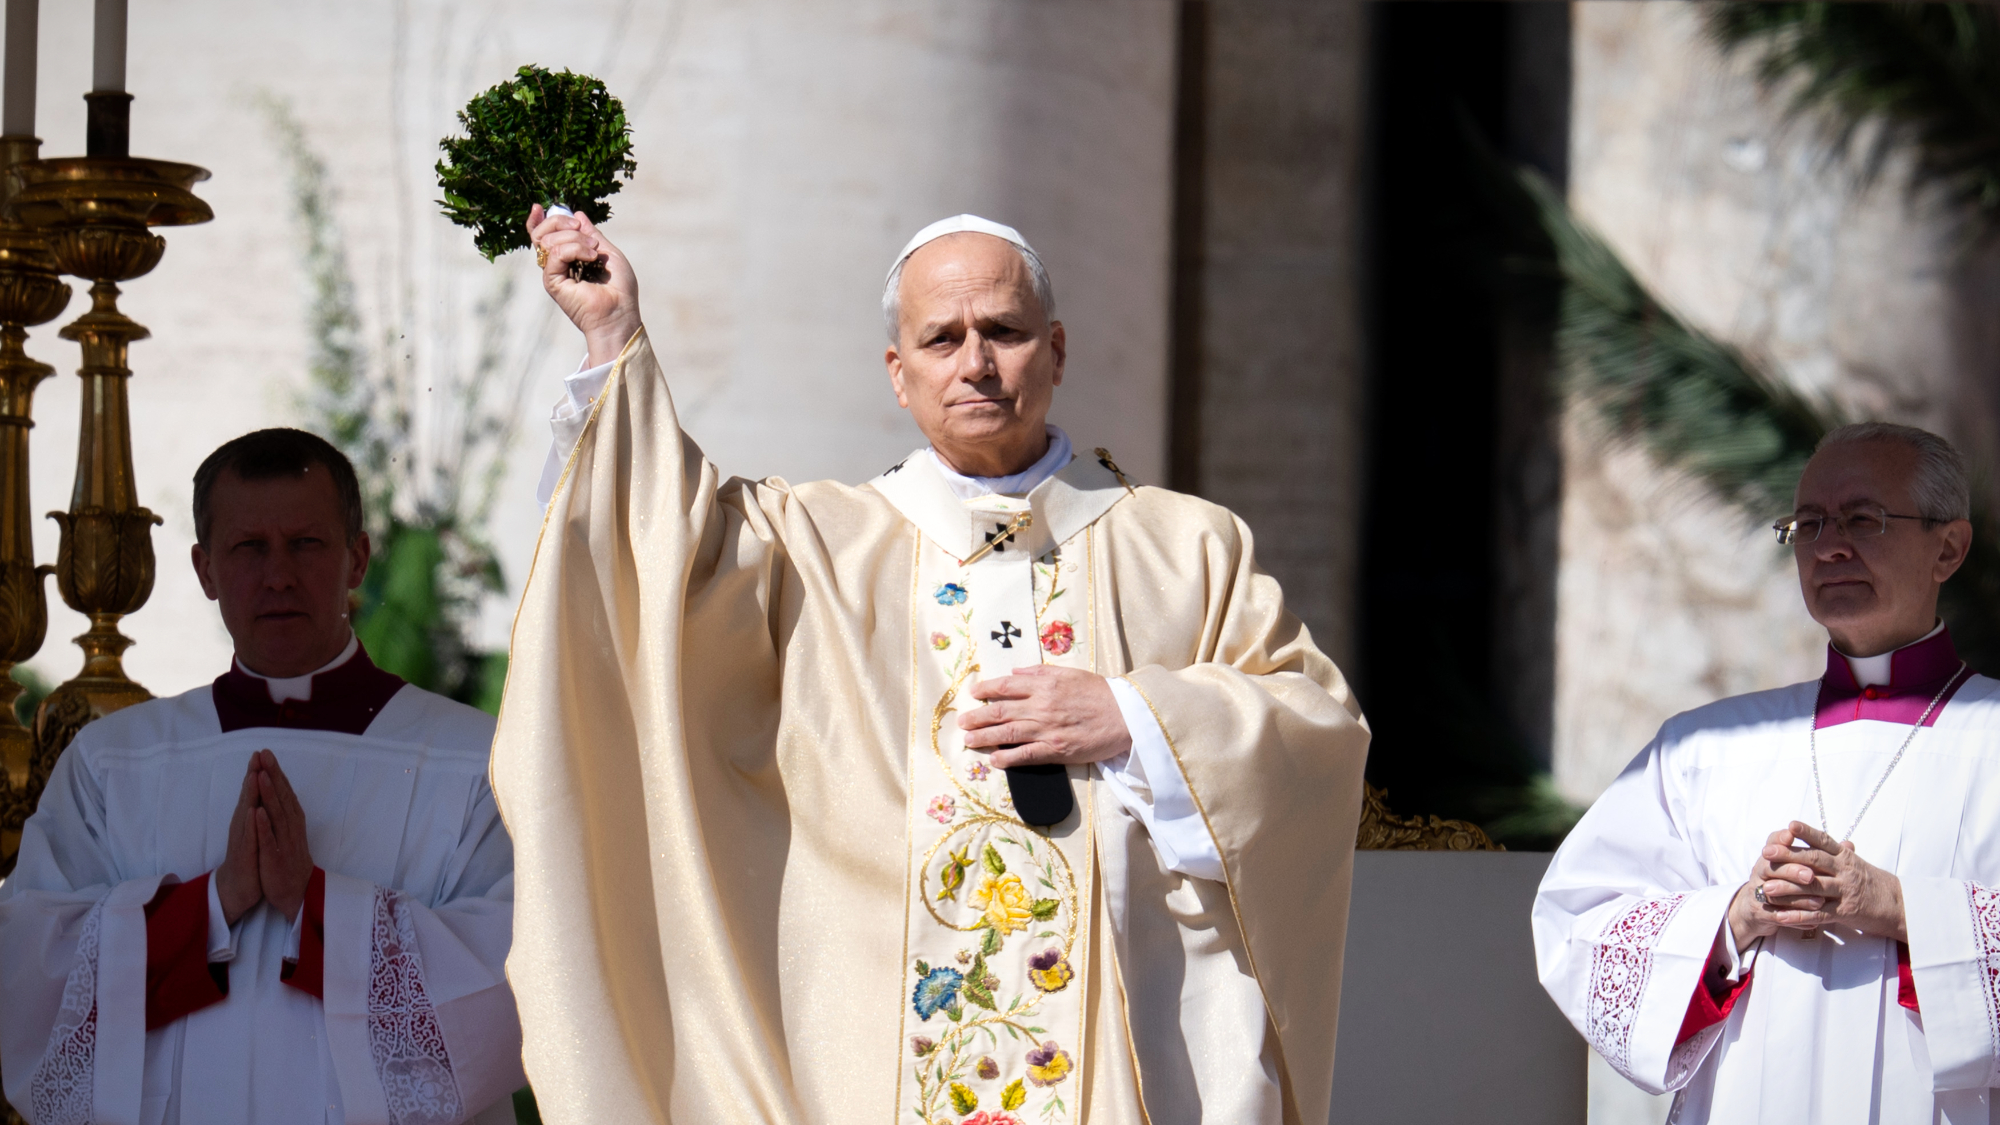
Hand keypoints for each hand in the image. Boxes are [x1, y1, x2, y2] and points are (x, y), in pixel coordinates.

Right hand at [214, 758, 261, 924]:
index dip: (258, 773)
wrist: (238, 887)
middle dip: (253, 775)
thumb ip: (258, 812)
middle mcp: (243, 826)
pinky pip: (249, 838)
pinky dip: (251, 824)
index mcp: (249, 820)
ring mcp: (243, 840)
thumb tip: (262, 793)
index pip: (254, 792)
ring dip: (250, 795)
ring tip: (254, 775)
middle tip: (257, 754)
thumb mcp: (255, 831)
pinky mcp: (244, 855)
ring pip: (246, 813)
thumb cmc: (248, 857)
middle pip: (248, 797)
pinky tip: (252, 812)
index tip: (263, 752)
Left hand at [250, 750, 314, 923]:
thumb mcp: (287, 833)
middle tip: (265, 754)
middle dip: (273, 775)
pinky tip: (258, 812)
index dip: (276, 772)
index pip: (285, 792)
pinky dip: (264, 827)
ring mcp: (285, 844)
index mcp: (292, 821)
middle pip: (283, 798)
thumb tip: (279, 790)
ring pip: (278, 816)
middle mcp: (291, 829)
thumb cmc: (287, 860)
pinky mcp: (276, 860)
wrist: (294, 894)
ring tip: (263, 775)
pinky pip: (270, 841)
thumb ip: (284, 813)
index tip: (266, 753)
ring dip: (270, 795)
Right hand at [527, 205, 641, 367]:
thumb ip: (591, 234)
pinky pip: (555, 254)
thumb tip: (577, 215)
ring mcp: (554, 273)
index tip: (540, 207)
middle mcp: (557, 264)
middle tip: (581, 230)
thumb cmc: (619, 288)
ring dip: (574, 239)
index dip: (539, 220)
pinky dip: (574, 249)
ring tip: (594, 251)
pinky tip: (590, 256)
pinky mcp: (552, 282)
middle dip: (559, 222)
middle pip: (542, 233)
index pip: (544, 235)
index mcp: (568, 257)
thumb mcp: (608, 252)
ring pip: (548, 241)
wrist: (620, 313)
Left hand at [959, 665, 1132, 768]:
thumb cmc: (1100, 693)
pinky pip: (1026, 755)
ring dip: (984, 738)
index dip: (985, 690)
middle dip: (977, 717)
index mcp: (1045, 685)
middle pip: (1000, 711)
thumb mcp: (1069, 673)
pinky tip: (995, 760)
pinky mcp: (1056, 749)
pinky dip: (1007, 758)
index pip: (1006, 686)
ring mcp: (1047, 729)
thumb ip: (1040, 672)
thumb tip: (1015, 672)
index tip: (973, 694)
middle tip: (962, 722)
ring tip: (969, 740)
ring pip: (1007, 733)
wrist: (1125, 716)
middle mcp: (1041, 706)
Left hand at [1727, 821, 1905, 949]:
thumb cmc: (1873, 882)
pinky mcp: (1845, 912)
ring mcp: (1845, 891)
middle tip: (1766, 853)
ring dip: (1787, 888)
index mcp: (1846, 857)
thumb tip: (1825, 837)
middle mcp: (1845, 871)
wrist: (1899, 905)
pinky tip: (1781, 916)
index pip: (1824, 841)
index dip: (1807, 832)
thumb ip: (1839, 852)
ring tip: (1765, 887)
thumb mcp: (1857, 863)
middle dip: (1788, 856)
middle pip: (1814, 861)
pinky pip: (1818, 914)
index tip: (1790, 825)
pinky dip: (1798, 916)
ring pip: (1812, 887)